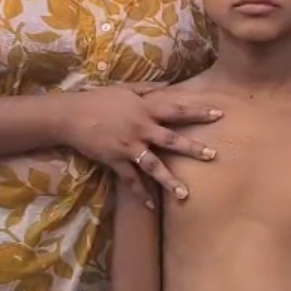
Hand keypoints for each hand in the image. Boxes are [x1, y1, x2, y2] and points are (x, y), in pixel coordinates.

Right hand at [61, 86, 221, 202]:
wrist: (72, 115)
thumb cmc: (99, 99)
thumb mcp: (126, 89)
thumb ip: (148, 88)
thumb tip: (168, 84)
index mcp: (146, 109)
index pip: (177, 110)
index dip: (198, 111)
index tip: (219, 114)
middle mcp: (141, 128)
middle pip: (172, 139)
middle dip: (193, 148)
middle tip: (213, 155)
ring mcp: (129, 146)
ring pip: (154, 165)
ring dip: (170, 180)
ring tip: (185, 194)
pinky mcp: (116, 160)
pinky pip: (131, 179)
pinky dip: (140, 193)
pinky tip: (150, 206)